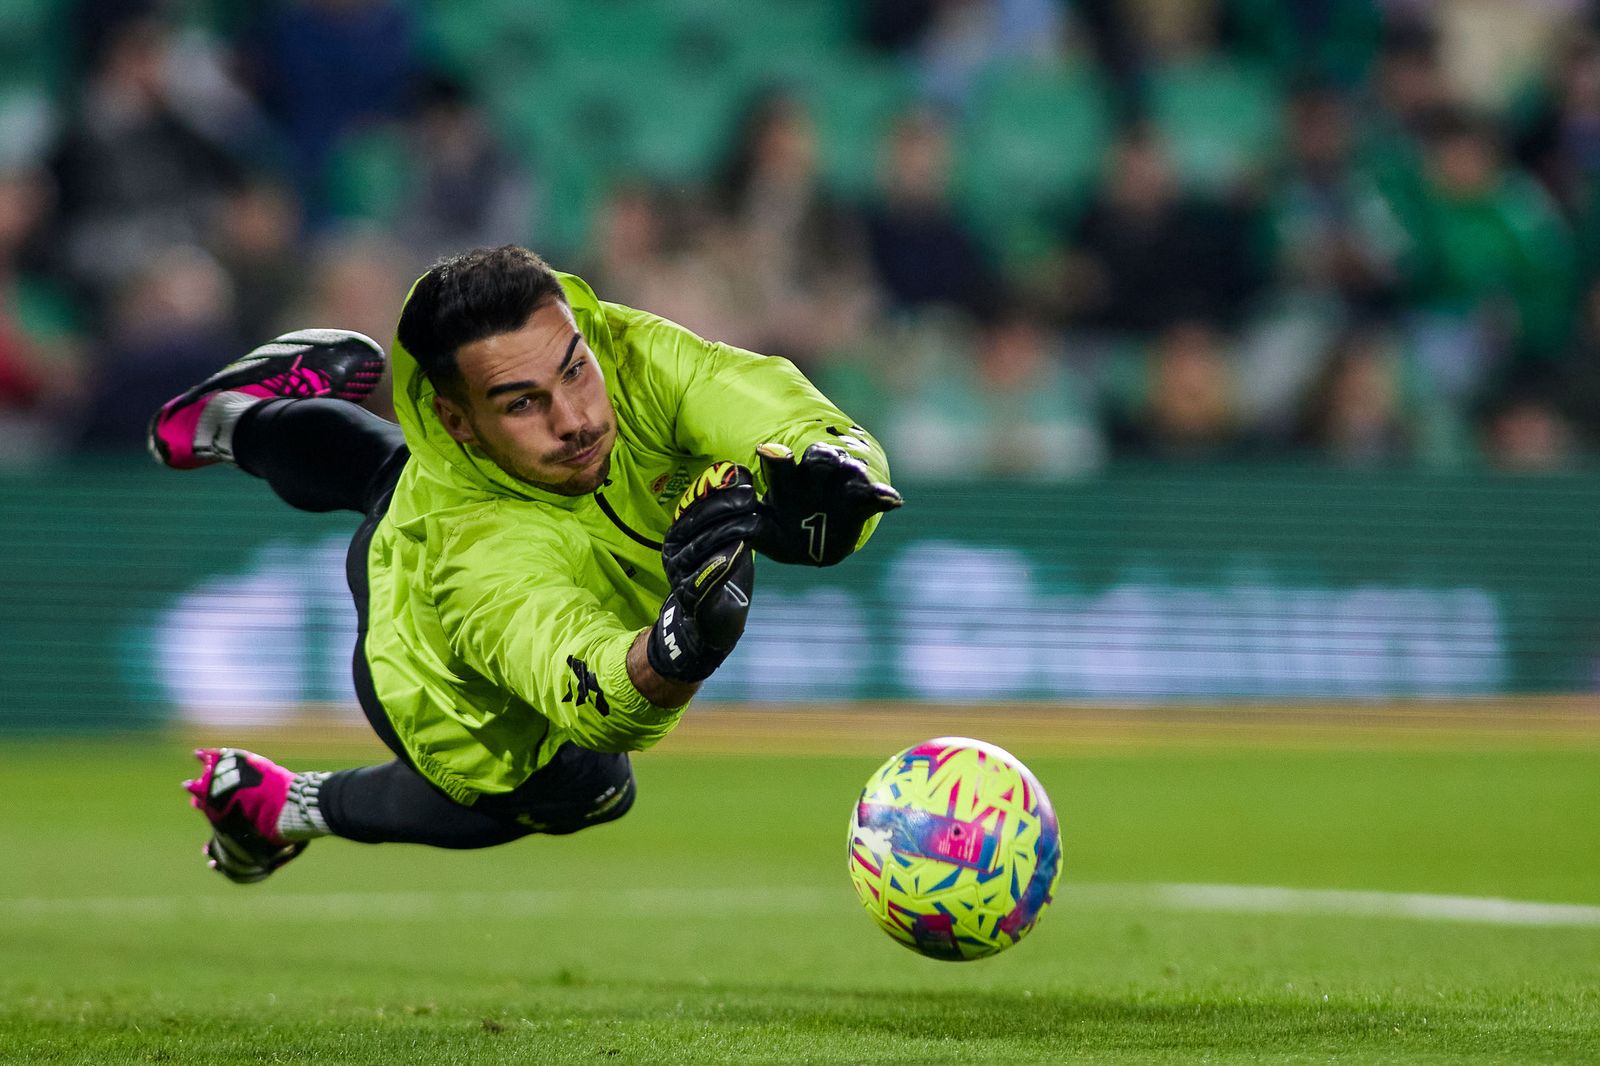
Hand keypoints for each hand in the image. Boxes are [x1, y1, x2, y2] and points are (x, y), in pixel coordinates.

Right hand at [647, 463, 759, 681]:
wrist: (711, 622)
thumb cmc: (721, 574)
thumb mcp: (725, 539)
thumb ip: (729, 515)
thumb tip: (742, 477)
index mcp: (678, 532)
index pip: (696, 504)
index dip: (718, 487)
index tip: (742, 474)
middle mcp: (673, 550)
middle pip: (698, 522)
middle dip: (726, 505)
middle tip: (751, 494)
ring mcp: (678, 574)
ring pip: (703, 545)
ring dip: (729, 529)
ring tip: (754, 518)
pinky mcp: (689, 596)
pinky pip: (705, 576)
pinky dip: (723, 561)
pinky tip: (741, 549)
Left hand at [753, 441, 901, 565]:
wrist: (815, 540)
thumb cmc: (784, 527)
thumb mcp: (764, 530)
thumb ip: (748, 527)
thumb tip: (734, 527)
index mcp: (788, 478)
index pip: (781, 462)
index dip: (775, 458)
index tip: (765, 451)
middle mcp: (815, 476)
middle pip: (818, 459)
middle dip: (818, 458)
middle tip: (818, 460)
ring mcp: (841, 487)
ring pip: (846, 471)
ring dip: (849, 470)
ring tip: (855, 474)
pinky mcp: (862, 504)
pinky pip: (876, 497)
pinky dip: (884, 497)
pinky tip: (892, 500)